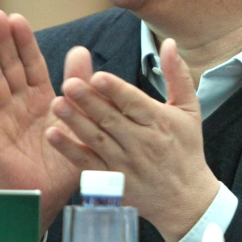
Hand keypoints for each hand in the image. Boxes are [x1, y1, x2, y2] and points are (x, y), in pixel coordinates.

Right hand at [0, 10, 91, 229]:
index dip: (23, 42)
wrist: (50, 201)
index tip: (17, 17)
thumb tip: (80, 48)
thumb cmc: (63, 165)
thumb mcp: (78, 120)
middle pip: (8, 68)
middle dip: (2, 41)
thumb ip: (78, 85)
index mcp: (41, 100)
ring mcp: (1, 120)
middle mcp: (18, 106)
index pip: (31, 64)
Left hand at [45, 39, 218, 241]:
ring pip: (96, 139)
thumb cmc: (186, 149)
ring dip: (75, 122)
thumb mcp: (189, 110)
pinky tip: (53, 135)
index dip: (115, 90)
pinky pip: (87, 163)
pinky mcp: (112, 180)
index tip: (97, 76)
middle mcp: (141, 143)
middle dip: (88, 101)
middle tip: (68, 83)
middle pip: (111, 119)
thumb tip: (169, 42)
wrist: (185, 199)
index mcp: (159, 122)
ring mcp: (124, 163)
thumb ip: (177, 75)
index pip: (133, 102)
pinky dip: (69, 150)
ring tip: (56, 104)